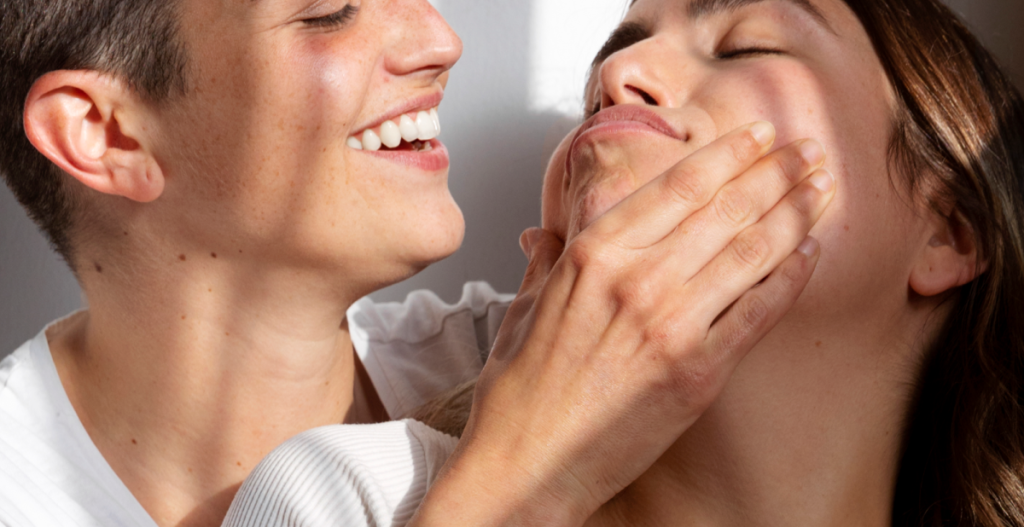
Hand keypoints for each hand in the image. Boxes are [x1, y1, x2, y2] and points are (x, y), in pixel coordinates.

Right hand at [411, 122, 834, 525]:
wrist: (523, 466)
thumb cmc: (518, 394)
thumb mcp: (522, 311)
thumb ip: (547, 264)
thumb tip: (546, 237)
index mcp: (591, 255)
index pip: (676, 185)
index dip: (727, 153)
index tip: (756, 135)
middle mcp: (635, 279)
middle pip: (725, 208)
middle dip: (776, 172)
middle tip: (808, 151)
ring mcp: (670, 325)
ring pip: (752, 251)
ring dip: (796, 213)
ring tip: (823, 189)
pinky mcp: (697, 372)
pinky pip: (758, 312)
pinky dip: (789, 279)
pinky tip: (810, 255)